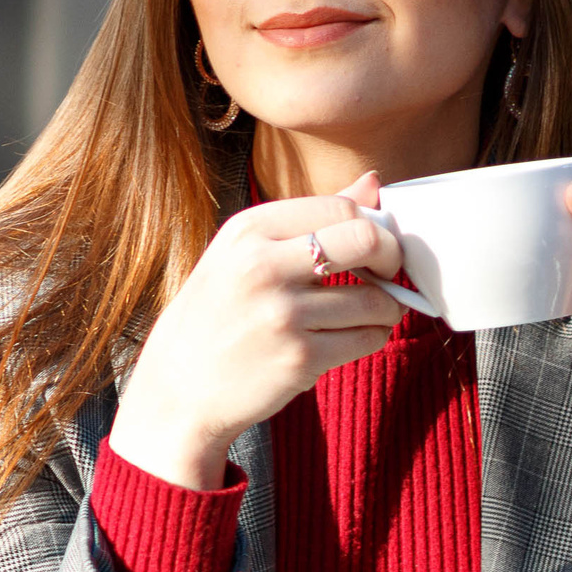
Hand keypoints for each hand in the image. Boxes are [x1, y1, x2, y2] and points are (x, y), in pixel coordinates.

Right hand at [109, 173, 405, 489]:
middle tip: (388, 274)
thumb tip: (372, 182)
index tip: (374, 246)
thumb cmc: (217, 315)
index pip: (340, 207)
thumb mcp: (243, 253)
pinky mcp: (300, 359)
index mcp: (248, 230)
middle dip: (392, 256)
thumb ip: (308, 218)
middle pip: (367, 240)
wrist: (179, 389)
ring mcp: (283, 315)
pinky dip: (371, 337)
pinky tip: (348, 340)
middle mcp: (263, 266)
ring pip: (376, 299)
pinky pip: (368, 338)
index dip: (373, 225)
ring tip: (365, 315)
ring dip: (385, 308)